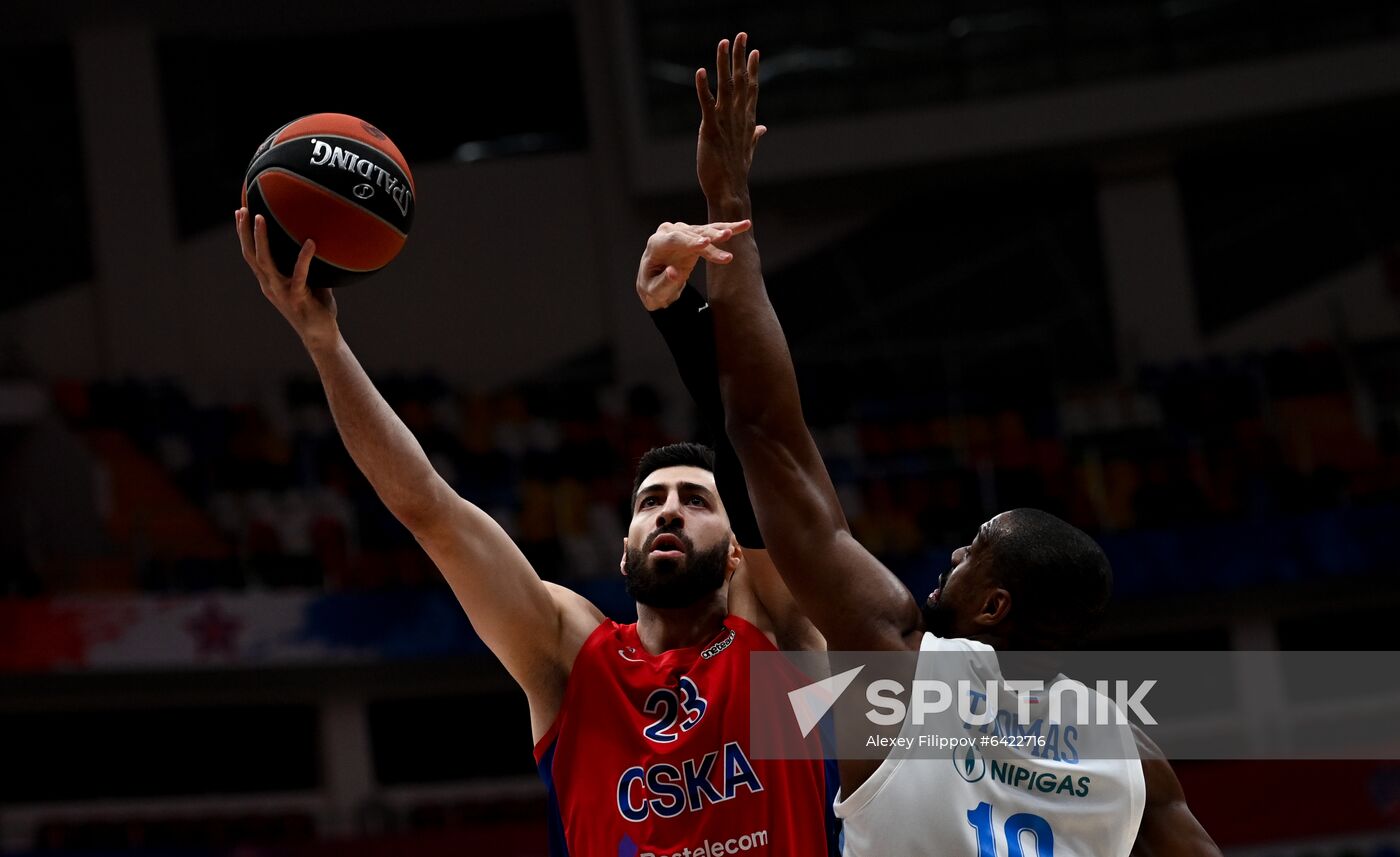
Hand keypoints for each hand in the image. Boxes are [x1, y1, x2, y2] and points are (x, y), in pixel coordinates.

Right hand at [235, 207, 337, 348]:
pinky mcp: (297, 298)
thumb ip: (309, 265)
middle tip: (242, 209)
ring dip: (260, 239)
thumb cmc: (317, 308)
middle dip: (244, 232)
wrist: (321, 336)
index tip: (240, 213)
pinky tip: (311, 242)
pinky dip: (305, 258)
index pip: (251, 255)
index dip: (243, 235)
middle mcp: (270, 285)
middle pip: (250, 255)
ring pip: (264, 262)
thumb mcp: (311, 282)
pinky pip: (300, 275)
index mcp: (270, 282)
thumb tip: (318, 239)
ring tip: (260, 218)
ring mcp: (281, 292)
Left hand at [636, 220, 751, 310]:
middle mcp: (669, 232)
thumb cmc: (653, 287)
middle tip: (725, 236)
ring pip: (705, 231)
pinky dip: (728, 229)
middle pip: (692, 234)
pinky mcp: (695, 236)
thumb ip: (663, 283)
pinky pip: (713, 232)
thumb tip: (674, 273)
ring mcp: (683, 232)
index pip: (674, 240)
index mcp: (656, 244)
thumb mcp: (655, 292)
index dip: (690, 241)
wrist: (656, 282)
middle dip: (710, 236)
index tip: (706, 243)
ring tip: (741, 228)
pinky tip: (744, 225)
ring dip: (723, 231)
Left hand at [695, 32, 765, 203]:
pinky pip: (706, 104)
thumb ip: (755, 135)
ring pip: (726, 86)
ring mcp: (725, 122)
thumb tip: (763, 128)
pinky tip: (700, 71)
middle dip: (740, 57)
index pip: (751, 89)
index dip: (752, 69)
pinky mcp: (710, 130)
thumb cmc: (736, 172)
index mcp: (746, 120)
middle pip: (741, 81)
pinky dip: (703, 87)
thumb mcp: (747, 149)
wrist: (729, 191)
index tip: (754, 50)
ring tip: (723, 43)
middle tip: (741, 34)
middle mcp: (738, 117)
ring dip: (724, 64)